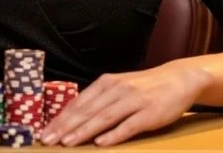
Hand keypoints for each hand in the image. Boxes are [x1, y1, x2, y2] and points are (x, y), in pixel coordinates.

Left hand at [40, 62, 210, 146]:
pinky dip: (114, 134)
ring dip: (84, 131)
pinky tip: (100, 143)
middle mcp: (118, 89)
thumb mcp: (119, 86)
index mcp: (107, 83)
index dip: (61, 118)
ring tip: (68, 142)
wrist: (178, 79)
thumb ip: (99, 99)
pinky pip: (129, 125)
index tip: (45, 132)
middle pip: (87, 110)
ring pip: (104, 117)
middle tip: (48, 140)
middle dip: (66, 126)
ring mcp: (134, 100)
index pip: (79, 102)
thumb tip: (74, 116)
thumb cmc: (144, 87)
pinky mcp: (149, 113)